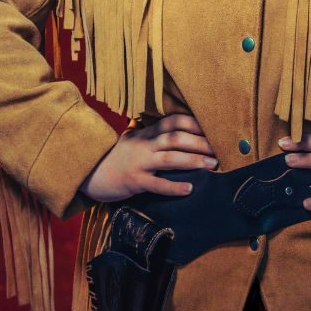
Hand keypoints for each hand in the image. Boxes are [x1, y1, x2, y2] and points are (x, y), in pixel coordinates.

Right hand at [79, 114, 218, 200]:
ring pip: (170, 158)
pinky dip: (174, 187)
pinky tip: (189, 189)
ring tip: (212, 165)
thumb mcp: (135, 141)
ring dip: (193, 161)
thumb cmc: (118, 157)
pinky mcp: (133, 181)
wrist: (89, 173)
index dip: (194, 122)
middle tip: (220, 148)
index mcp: (146, 133)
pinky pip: (156, 184)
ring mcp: (139, 162)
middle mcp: (144, 144)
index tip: (213, 127)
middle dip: (200, 142)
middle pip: (176, 138)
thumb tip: (181, 134)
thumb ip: (154, 136)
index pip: (173, 121)